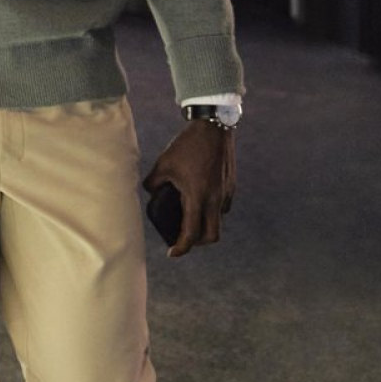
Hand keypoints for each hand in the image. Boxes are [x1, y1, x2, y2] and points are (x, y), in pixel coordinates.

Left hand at [143, 120, 234, 257]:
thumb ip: (154, 182)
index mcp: (198, 197)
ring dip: (205, 225)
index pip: (192, 232)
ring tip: (188, 218)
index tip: (173, 253)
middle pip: (212, 235)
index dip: (182, 247)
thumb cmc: (186, 146)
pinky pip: (223, 206)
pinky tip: (198, 200)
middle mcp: (216, 199)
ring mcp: (226, 193)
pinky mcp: (231, 185)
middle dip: (197, 242)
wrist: (213, 128)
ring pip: (219, 221)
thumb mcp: (163, 164)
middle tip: (183, 239)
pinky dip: (211, 210)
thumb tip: (149, 192)